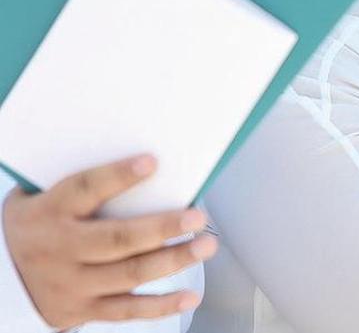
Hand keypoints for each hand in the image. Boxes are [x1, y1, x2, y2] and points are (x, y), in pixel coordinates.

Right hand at [2, 156, 216, 328]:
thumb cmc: (36, 224)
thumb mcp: (41, 197)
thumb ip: (82, 185)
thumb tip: (146, 163)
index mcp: (49, 212)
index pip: (85, 189)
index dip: (118, 176)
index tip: (152, 162)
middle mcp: (59, 250)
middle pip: (117, 239)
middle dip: (161, 227)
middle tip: (197, 217)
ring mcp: (71, 284)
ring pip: (128, 274)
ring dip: (172, 261)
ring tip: (206, 245)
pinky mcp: (81, 310)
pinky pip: (125, 311)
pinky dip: (160, 307)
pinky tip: (190, 297)